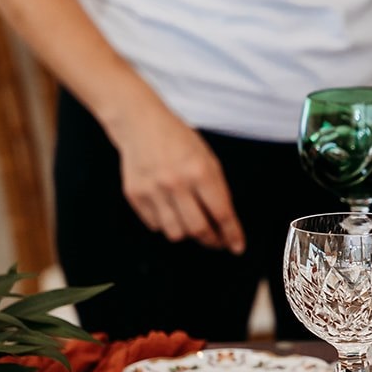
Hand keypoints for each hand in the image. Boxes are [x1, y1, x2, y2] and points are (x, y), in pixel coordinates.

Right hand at [107, 99, 244, 252]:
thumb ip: (218, 189)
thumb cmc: (178, 140)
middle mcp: (176, 183)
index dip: (232, 235)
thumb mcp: (207, 158)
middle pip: (198, 229)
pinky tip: (170, 210)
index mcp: (199, 171)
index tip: (237, 247)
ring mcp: (153, 190)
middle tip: (216, 241)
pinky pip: (155, 225)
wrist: (140, 124)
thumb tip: (225, 222)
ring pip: (176, 233)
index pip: (221, 213)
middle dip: (212, 240)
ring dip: (188, 234)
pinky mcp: (135, 194)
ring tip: (192, 224)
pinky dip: (166, 223)